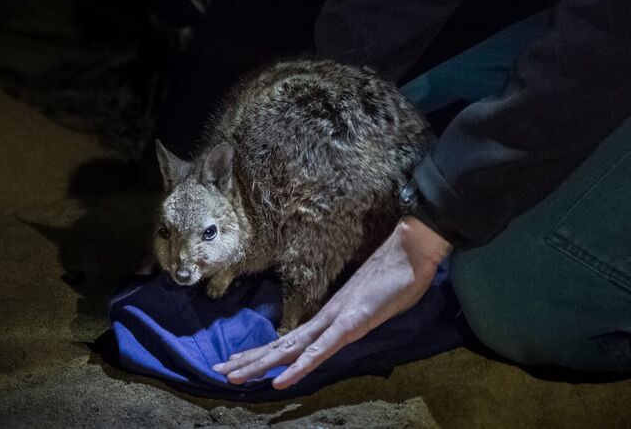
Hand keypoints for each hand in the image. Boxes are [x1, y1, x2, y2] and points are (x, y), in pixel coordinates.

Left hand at [213, 216, 452, 388]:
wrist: (411, 249)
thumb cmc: (399, 274)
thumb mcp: (378, 303)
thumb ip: (363, 315)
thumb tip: (357, 321)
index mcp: (332, 314)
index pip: (292, 337)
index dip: (267, 350)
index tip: (242, 359)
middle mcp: (327, 317)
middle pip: (282, 343)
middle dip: (251, 358)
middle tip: (219, 369)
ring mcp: (336, 320)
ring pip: (292, 349)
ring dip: (262, 364)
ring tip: (232, 376)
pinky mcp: (351, 324)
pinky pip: (321, 351)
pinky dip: (299, 368)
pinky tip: (281, 382)